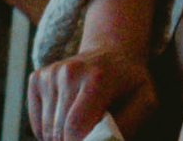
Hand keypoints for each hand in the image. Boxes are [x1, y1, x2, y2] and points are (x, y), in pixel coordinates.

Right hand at [27, 46, 156, 140]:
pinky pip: (36, 120)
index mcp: (96, 79)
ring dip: (61, 138)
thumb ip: (128, 125)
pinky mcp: (37, 78)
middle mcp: (68, 73)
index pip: (75, 125)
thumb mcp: (146, 102)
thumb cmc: (130, 82)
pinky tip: (65, 124)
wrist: (111, 51)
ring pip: (46, 127)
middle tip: (88, 140)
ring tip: (80, 132)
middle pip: (59, 129)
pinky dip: (47, 130)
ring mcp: (49, 75)